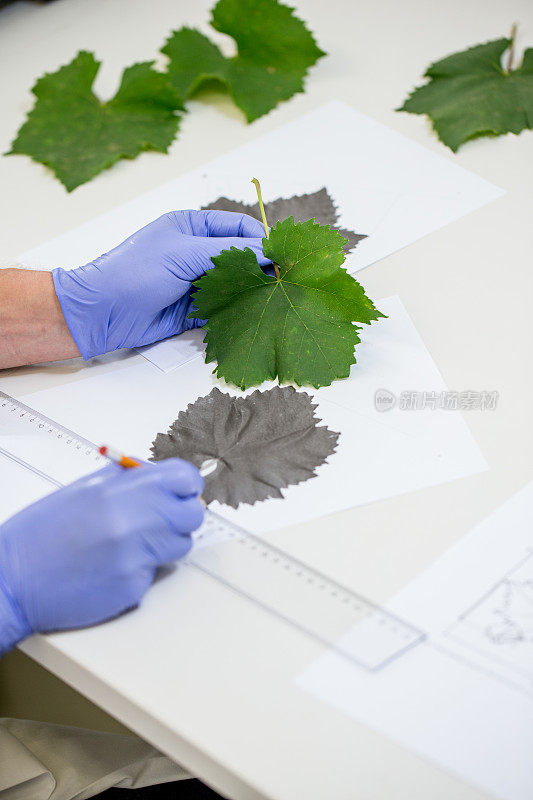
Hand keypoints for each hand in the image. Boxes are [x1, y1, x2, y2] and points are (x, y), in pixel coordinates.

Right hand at [0, 459, 203, 654]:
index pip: (184, 478)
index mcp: (120, 490)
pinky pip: (156, 573)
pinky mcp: (134, 587)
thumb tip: (158, 476)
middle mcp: (133, 521)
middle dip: (180, 515)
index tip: (181, 490)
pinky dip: (141, 569)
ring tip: (132, 544)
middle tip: (161, 519)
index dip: (186, 484)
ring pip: (181, 545)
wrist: (13, 580)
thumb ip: (125, 480)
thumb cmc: (41, 535)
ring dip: (165, 543)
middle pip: (193, 514)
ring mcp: (136, 556)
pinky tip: (113, 567)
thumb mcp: (83, 491)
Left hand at [52, 209, 269, 358]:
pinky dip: (238, 312)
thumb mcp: (184, 252)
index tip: (283, 254)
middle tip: (285, 280)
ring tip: (274, 299)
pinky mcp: (194, 310)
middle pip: (240, 257)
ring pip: (234, 284)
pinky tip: (254, 315)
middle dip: (261, 267)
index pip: (237, 227)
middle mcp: (196, 253)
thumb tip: (268, 251)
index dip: (261, 238)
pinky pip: (224, 309)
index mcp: (192, 227)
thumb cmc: (136, 271)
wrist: (103, 312)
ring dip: (251, 291)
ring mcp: (196, 282)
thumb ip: (228, 251)